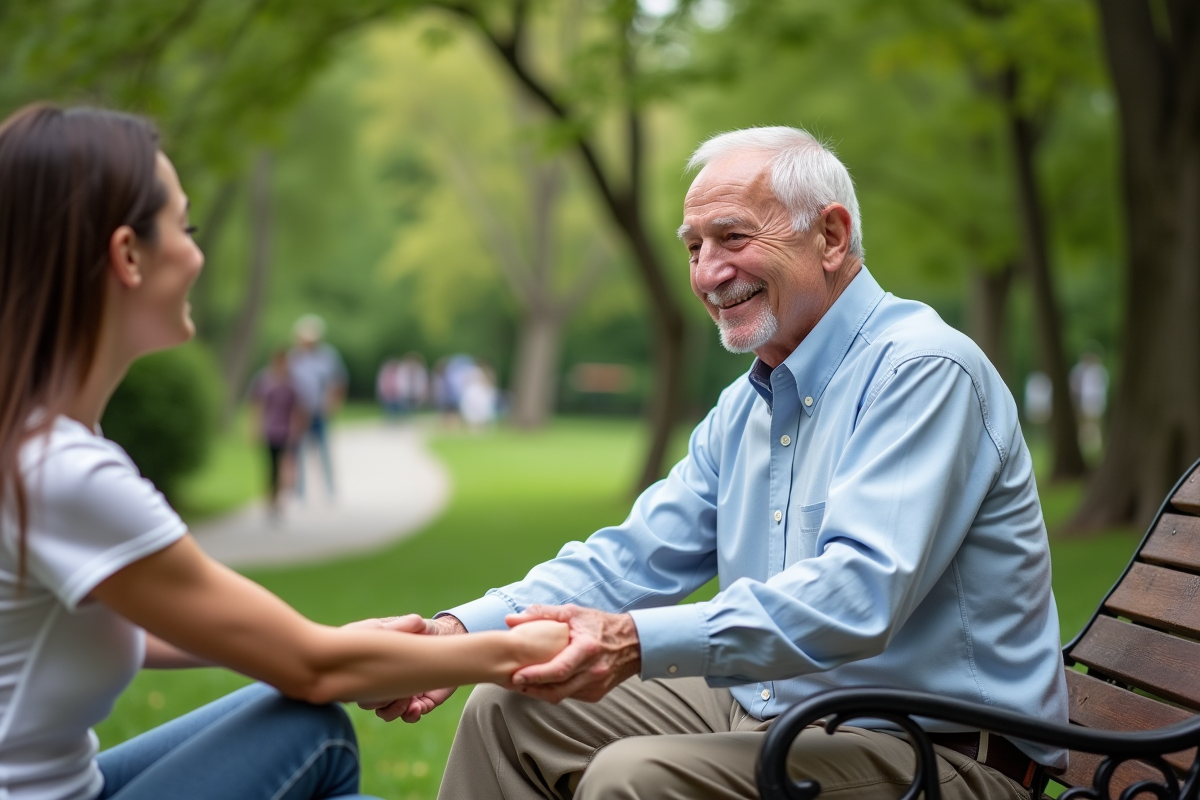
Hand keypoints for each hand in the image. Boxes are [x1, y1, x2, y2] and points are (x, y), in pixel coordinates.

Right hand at [354, 614, 465, 722]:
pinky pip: (407, 716)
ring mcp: (397, 693)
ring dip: (394, 710)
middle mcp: (381, 680)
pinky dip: (410, 715)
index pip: (356, 676)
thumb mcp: (416, 624)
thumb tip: (415, 623)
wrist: (444, 638)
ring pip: (384, 712)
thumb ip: (409, 624)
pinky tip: (417, 707)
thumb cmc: (422, 629)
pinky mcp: (416, 701)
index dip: (360, 681)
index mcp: (374, 661)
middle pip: (367, 701)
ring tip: (408, 701)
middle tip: (397, 689)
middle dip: (381, 699)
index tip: (377, 676)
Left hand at [505, 604, 639, 703]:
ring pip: (562, 696)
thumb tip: (510, 619)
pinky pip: (570, 696)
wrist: (633, 642)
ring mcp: (596, 686)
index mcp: (588, 649)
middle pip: (557, 689)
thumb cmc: (599, 624)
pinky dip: (555, 691)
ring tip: (522, 683)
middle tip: (512, 682)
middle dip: (532, 688)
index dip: (536, 675)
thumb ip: (541, 614)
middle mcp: (593, 671)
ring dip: (540, 692)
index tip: (516, 676)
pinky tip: (543, 684)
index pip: (559, 669)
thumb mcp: (572, 613)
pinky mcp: (597, 694)